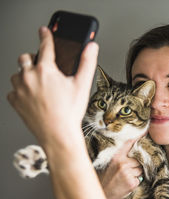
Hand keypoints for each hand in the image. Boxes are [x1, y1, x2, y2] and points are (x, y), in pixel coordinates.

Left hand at [8, 26, 98, 146]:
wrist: (57, 134)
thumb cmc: (69, 112)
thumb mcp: (82, 85)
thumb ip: (87, 63)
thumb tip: (92, 47)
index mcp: (46, 70)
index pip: (45, 46)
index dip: (46, 36)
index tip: (44, 31)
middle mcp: (28, 76)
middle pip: (25, 57)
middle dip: (33, 59)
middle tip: (43, 68)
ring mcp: (19, 89)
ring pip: (17, 74)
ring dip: (26, 75)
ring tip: (39, 86)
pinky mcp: (14, 100)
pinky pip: (13, 90)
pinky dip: (21, 91)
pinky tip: (34, 98)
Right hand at [99, 139, 143, 198]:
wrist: (102, 194)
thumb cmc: (106, 178)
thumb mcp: (110, 164)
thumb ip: (120, 157)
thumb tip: (134, 151)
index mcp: (116, 157)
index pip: (129, 144)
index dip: (138, 138)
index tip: (145, 133)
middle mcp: (123, 163)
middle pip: (138, 159)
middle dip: (136, 164)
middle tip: (128, 170)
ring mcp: (128, 173)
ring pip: (140, 169)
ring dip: (136, 173)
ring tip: (125, 177)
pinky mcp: (132, 182)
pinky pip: (139, 178)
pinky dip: (135, 181)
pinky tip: (126, 184)